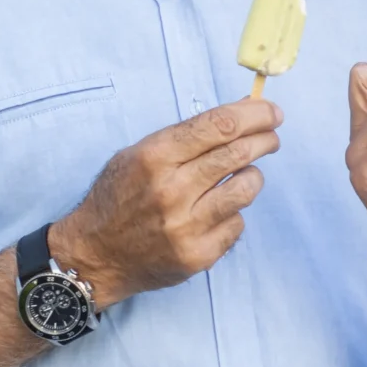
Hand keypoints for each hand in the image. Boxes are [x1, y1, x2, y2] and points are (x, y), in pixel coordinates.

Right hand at [49, 100, 282, 308]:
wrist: (94, 256)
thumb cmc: (119, 197)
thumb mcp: (140, 154)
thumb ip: (188, 135)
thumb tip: (243, 110)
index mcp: (154, 158)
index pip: (218, 126)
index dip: (253, 115)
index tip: (272, 112)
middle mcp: (171, 191)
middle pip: (238, 154)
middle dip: (264, 139)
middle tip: (271, 137)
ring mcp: (186, 227)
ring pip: (246, 188)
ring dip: (252, 176)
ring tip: (241, 175)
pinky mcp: (198, 256)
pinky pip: (237, 223)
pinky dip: (232, 213)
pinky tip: (215, 212)